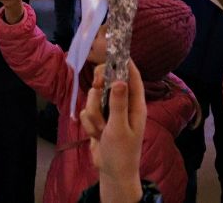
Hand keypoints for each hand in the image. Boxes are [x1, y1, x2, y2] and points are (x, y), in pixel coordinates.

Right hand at [81, 62, 146, 202]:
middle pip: (107, 80)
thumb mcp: (119, 128)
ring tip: (101, 131)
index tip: (112, 50)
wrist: (111, 172)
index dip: (123, 61)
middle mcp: (122, 103)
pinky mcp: (98, 118)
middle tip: (96, 88)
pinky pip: (87, 111)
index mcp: (135, 104)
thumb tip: (118, 80)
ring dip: (93, 114)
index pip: (131, 75)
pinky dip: (89, 124)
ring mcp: (109, 110)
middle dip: (99, 87)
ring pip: (94, 96)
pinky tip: (96, 136)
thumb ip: (118, 104)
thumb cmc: (121, 152)